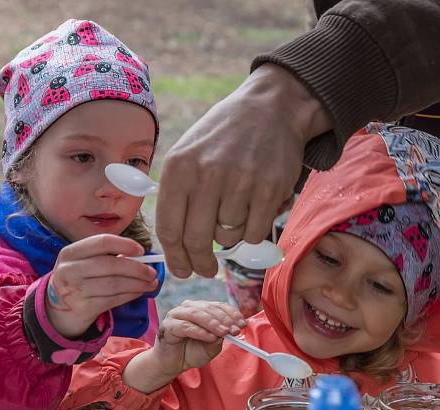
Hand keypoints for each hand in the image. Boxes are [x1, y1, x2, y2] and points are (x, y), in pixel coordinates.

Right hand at [46, 234, 158, 337]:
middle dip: (137, 268)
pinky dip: (131, 295)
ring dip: (138, 284)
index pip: (102, 242)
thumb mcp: (82, 262)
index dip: (125, 245)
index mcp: (70, 252)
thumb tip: (142, 257)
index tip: (141, 251)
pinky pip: (113, 300)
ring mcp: (75, 290)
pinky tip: (140, 292)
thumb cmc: (79, 279)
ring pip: (114, 284)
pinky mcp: (83, 308)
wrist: (57, 308)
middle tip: (152, 272)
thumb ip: (106, 256)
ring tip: (151, 283)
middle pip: (111, 264)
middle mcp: (70, 270)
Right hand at [123, 301, 246, 392]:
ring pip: (197, 314)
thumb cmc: (191, 352)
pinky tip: (210, 337)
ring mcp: (176, 315)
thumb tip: (229, 330)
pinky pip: (185, 326)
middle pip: (209, 308)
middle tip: (235, 330)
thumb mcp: (211, 346)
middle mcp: (188, 308)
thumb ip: (219, 338)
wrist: (172, 364)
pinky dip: (200, 331)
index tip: (242, 324)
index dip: (232, 314)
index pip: (218, 306)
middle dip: (225, 319)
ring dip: (213, 323)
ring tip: (224, 333)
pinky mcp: (168, 326)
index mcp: (200, 309)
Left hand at [156, 64, 332, 277]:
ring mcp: (240, 182)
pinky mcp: (269, 190)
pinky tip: (253, 209)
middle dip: (200, 263)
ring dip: (230, 235)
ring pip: (227, 238)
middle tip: (205, 269)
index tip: (182, 270)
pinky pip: (254, 233)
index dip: (174, 257)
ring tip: (235, 210)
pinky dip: (252, 230)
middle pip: (196, 241)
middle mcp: (207, 174)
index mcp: (179, 166)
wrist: (271, 109)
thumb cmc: (225, 136)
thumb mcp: (188, 152)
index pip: (168, 228)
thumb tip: (172, 244)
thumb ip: (175, 194)